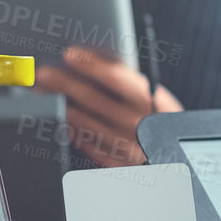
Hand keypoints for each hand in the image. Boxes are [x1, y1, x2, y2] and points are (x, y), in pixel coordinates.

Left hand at [34, 46, 182, 167]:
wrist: (177, 160)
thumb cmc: (162, 123)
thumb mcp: (158, 101)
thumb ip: (131, 85)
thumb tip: (93, 65)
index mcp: (155, 103)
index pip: (117, 78)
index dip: (91, 64)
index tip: (70, 54)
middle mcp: (140, 126)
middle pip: (93, 99)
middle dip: (65, 83)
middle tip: (44, 73)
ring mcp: (126, 147)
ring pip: (84, 122)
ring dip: (60, 105)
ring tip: (44, 93)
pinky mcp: (113, 165)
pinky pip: (84, 143)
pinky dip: (69, 127)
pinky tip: (60, 116)